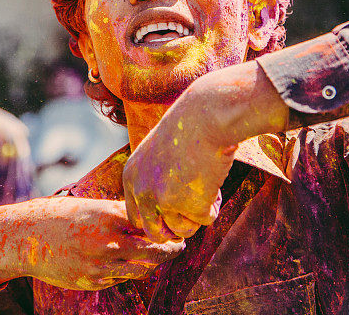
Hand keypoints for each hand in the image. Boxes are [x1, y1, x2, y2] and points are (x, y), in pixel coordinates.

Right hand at [0, 197, 184, 289]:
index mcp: (109, 217)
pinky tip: (127, 262)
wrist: (28, 238)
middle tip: (179, 246)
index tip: (179, 228)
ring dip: (153, 263)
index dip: (169, 228)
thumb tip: (153, 218)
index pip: (152, 225)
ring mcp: (100, 265)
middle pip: (155, 252)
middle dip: (171, 250)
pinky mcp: (92, 282)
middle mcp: (107, 242)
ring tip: (159, 255)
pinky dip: (128, 270)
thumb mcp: (93, 206)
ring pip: (141, 269)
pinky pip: (121, 278)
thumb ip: (121, 213)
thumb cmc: (63, 215)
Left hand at [122, 95, 233, 241]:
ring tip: (209, 190)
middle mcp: (142, 191)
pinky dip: (214, 206)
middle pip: (155, 233)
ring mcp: (164, 200)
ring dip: (197, 216)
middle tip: (192, 217)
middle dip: (175, 230)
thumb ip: (156, 180)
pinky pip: (206, 220)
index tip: (174, 216)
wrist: (207, 115)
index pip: (136, 216)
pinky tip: (217, 183)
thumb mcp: (160, 152)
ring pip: (183, 230)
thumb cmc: (188, 127)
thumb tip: (169, 218)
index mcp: (132, 176)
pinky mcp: (190, 204)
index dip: (157, 220)